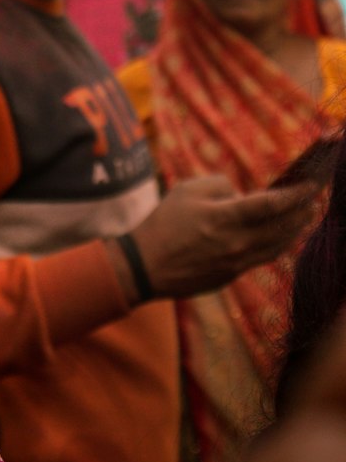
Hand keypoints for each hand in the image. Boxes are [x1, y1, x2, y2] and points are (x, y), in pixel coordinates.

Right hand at [128, 175, 316, 299]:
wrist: (145, 265)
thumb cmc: (163, 223)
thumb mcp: (187, 190)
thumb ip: (219, 185)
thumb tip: (239, 195)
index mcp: (226, 218)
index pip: (273, 204)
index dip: (297, 194)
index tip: (312, 185)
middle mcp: (237, 242)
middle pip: (282, 227)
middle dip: (302, 212)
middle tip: (315, 199)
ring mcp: (236, 263)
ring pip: (277, 247)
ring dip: (294, 231)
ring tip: (306, 219)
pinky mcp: (230, 276)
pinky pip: (261, 259)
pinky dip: (276, 246)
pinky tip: (280, 238)